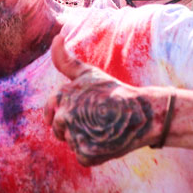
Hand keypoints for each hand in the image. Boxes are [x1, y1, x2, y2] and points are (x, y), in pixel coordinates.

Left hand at [45, 34, 160, 165]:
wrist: (142, 112)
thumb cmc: (113, 90)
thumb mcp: (88, 73)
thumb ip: (65, 59)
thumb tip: (56, 35)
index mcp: (61, 97)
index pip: (50, 113)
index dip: (66, 113)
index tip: (83, 112)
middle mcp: (64, 117)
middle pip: (59, 130)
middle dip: (74, 128)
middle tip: (97, 120)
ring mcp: (75, 136)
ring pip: (72, 143)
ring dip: (85, 140)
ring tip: (104, 128)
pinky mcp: (86, 154)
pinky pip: (83, 157)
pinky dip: (95, 153)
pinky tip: (108, 141)